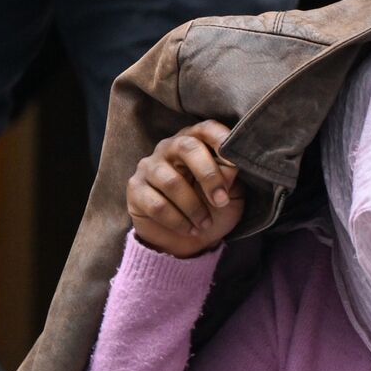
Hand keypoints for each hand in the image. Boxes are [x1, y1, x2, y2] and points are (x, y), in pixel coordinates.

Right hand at [126, 119, 243, 257]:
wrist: (189, 242)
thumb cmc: (212, 210)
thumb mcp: (232, 194)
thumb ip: (232, 176)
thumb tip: (230, 165)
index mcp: (196, 142)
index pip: (206, 128)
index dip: (220, 139)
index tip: (235, 160)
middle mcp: (169, 148)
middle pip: (187, 147)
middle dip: (208, 175)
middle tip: (221, 201)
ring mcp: (149, 167)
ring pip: (172, 182)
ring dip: (194, 208)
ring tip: (205, 224)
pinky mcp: (135, 188)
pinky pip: (157, 204)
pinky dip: (177, 221)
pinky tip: (188, 229)